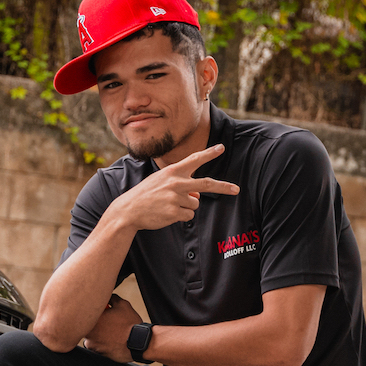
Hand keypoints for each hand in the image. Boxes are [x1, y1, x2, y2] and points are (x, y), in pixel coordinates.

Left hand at [82, 294, 144, 360]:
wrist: (138, 344)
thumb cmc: (130, 325)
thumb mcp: (123, 305)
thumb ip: (111, 298)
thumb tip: (108, 297)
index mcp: (92, 319)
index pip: (83, 312)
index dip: (91, 311)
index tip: (100, 311)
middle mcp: (88, 332)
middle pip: (85, 325)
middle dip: (94, 323)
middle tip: (106, 321)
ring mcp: (92, 344)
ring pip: (90, 336)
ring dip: (97, 333)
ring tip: (111, 332)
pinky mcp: (97, 353)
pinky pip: (96, 346)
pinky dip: (101, 343)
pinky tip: (112, 340)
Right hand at [107, 144, 238, 230]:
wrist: (129, 210)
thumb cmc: (146, 194)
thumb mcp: (161, 182)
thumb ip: (181, 185)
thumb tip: (197, 197)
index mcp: (172, 171)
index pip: (194, 159)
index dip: (209, 153)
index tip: (221, 148)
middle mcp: (176, 183)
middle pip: (206, 185)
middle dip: (224, 187)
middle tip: (236, 189)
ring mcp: (175, 198)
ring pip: (195, 204)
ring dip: (186, 207)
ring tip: (169, 205)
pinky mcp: (174, 212)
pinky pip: (188, 216)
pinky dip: (181, 217)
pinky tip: (167, 214)